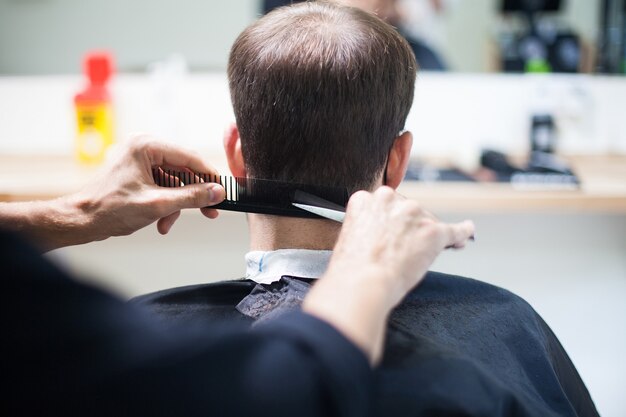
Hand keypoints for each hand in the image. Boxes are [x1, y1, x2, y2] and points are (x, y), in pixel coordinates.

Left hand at [0, 135, 224, 250]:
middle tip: (210, 210)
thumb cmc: (110, 209)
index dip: (209, 176)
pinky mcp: (139, 172)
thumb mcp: (158, 204)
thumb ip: (192, 196)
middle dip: (193, 194)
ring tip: (169, 221)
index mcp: (146, 145)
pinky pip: (164, 185)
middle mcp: (144, 147)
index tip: (222, 191)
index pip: (189, 157)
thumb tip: (217, 193)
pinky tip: (162, 221)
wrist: (82, 220)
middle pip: (183, 169)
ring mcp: (141, 159)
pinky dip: (166, 203)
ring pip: (175, 180)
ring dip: (177, 203)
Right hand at [303, 187, 473, 363]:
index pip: (385, 204)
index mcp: (365, 200)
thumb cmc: (351, 270)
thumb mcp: (350, 238)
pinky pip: (454, 230)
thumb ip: (368, 228)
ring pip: (429, 220)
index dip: (391, 221)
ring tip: (427, 253)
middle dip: (410, 226)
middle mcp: (390, 200)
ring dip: (430, 234)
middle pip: (408, 210)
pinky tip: (468, 231)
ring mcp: (414, 214)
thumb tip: (384, 238)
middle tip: (404, 248)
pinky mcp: (434, 231)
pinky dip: (463, 232)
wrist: (362, 283)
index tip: (392, 232)